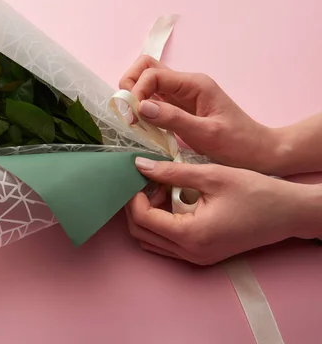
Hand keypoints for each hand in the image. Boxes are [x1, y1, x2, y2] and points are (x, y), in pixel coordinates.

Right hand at [118, 55, 278, 173]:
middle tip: (128, 112)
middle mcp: (185, 84)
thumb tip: (140, 107)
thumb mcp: (206, 134)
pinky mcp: (178, 108)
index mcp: (194, 84)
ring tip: (132, 120)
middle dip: (130, 85)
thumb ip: (173, 119)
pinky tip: (142, 126)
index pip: (152, 74)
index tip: (132, 117)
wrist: (259, 153)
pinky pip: (153, 99)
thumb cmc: (237, 144)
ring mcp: (181, 95)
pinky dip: (141, 108)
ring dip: (134, 96)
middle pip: (146, 68)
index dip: (137, 91)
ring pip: (146, 82)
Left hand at [125, 157, 321, 264]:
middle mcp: (190, 253)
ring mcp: (196, 257)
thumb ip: (171, 171)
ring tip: (162, 189)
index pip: (143, 219)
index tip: (139, 175)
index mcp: (191, 235)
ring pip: (152, 240)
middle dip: (138, 206)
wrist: (289, 213)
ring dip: (148, 215)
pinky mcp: (202, 255)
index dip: (134, 196)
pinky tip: (173, 200)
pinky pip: (168, 244)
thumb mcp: (212, 175)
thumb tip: (140, 165)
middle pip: (141, 233)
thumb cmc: (255, 191)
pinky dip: (162, 223)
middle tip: (149, 181)